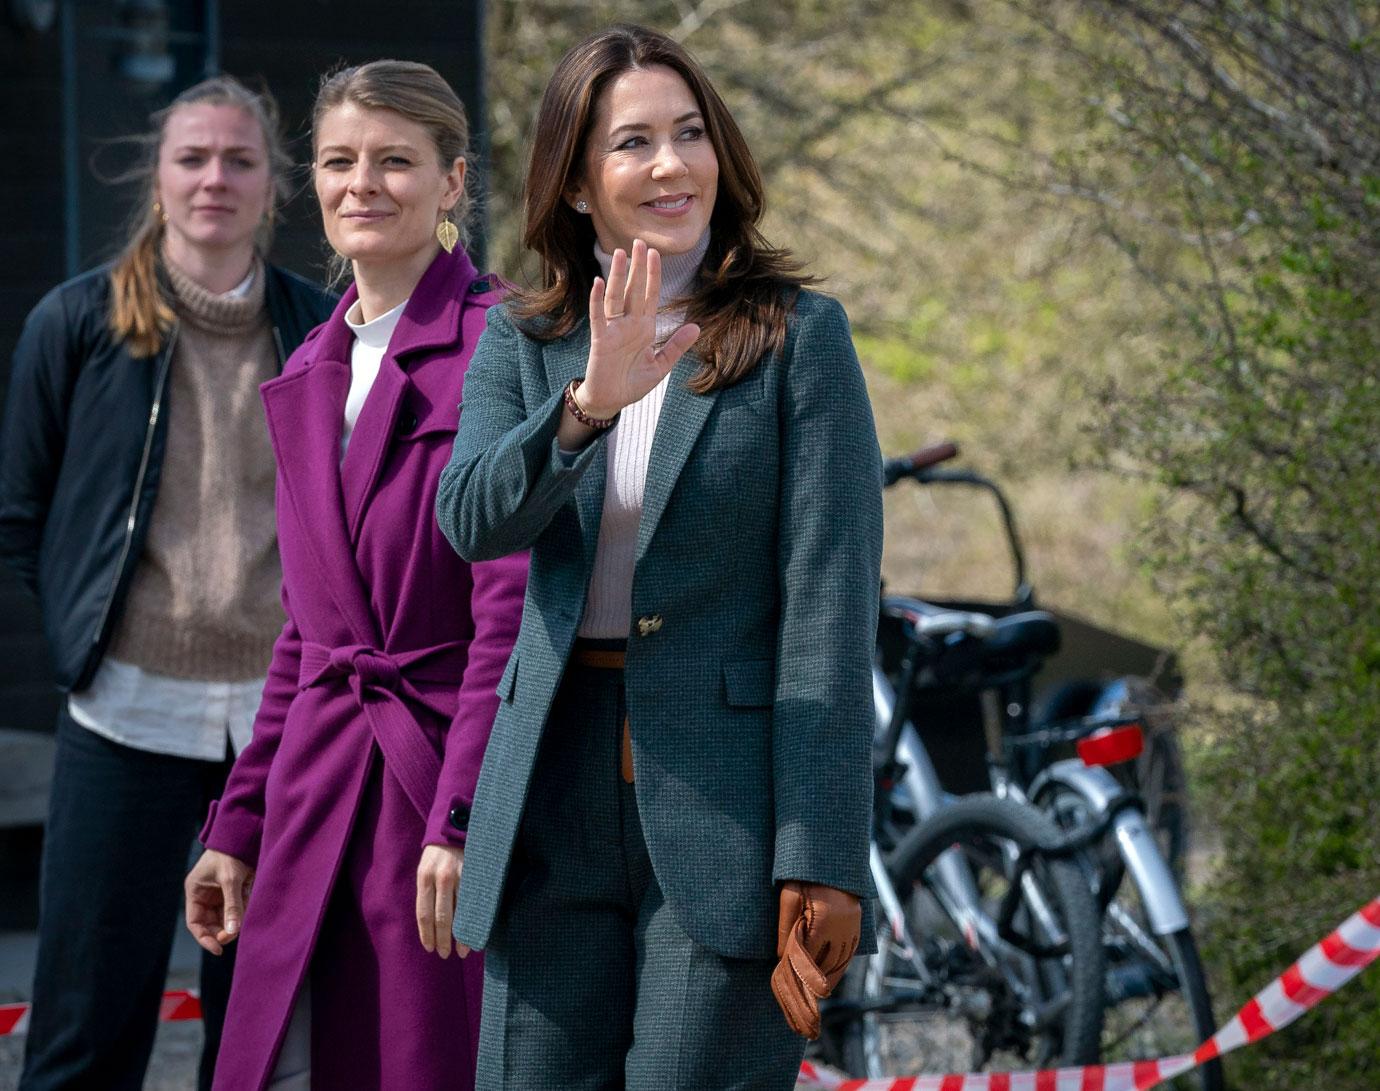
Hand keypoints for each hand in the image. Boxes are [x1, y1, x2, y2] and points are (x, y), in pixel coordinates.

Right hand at [185, 849, 253, 955]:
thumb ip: (232, 905)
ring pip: (225, 917)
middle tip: (235, 935)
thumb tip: (233, 931)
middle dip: (222, 931)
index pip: (195, 923)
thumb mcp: (230, 880)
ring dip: (234, 922)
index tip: (218, 949)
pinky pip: (236, 908)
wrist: (244, 834)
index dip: (205, 938)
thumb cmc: (230, 854)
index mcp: (195, 892)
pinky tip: (250, 909)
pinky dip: (243, 912)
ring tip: (244, 921)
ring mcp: (219, 893)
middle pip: (210, 923)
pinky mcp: (234, 890)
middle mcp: (205, 895)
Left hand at [417, 843, 469, 958]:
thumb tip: (430, 924)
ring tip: (463, 949)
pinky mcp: (475, 874)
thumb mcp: (425, 870)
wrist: (455, 828)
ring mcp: (461, 876)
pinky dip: (475, 918)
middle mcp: (442, 878)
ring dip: (461, 934)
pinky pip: (475, 901)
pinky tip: (476, 928)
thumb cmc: (438, 855)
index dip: (427, 934)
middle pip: (442, 917)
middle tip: (445, 954)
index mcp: (425, 878)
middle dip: (443, 939)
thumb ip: (427, 893)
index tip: (430, 948)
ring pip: (461, 912)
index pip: (424, 913)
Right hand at [578, 238, 700, 418]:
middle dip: (637, 266)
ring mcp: (613, 329)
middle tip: (638, 241)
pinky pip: (599, 316)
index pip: (650, 295)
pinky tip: (599, 282)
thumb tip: (696, 326)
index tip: (655, 253)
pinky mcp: (601, 340)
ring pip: (616, 296)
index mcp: (644, 327)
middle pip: (633, 289)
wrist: (612, 401)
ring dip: (618, 275)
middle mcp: (629, 323)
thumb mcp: (661, 365)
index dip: (653, 275)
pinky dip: (598, 300)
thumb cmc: (633, 383)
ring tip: (620, 254)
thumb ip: (676, 346)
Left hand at [770, 881, 861, 1038]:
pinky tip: (828, 978)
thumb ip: (785, 924)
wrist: (833, 859)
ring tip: (813, 997)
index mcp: (824, 921)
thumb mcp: (790, 894)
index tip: (788, 992)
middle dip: (812, 984)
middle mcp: (842, 928)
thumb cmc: (806, 874)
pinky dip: (839, 969)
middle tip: (798, 1003)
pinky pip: (849, 955)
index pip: (808, 959)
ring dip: (826, 980)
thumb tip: (781, 955)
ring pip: (840, 964)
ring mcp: (853, 929)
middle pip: (825, 966)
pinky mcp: (858, 927)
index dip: (798, 977)